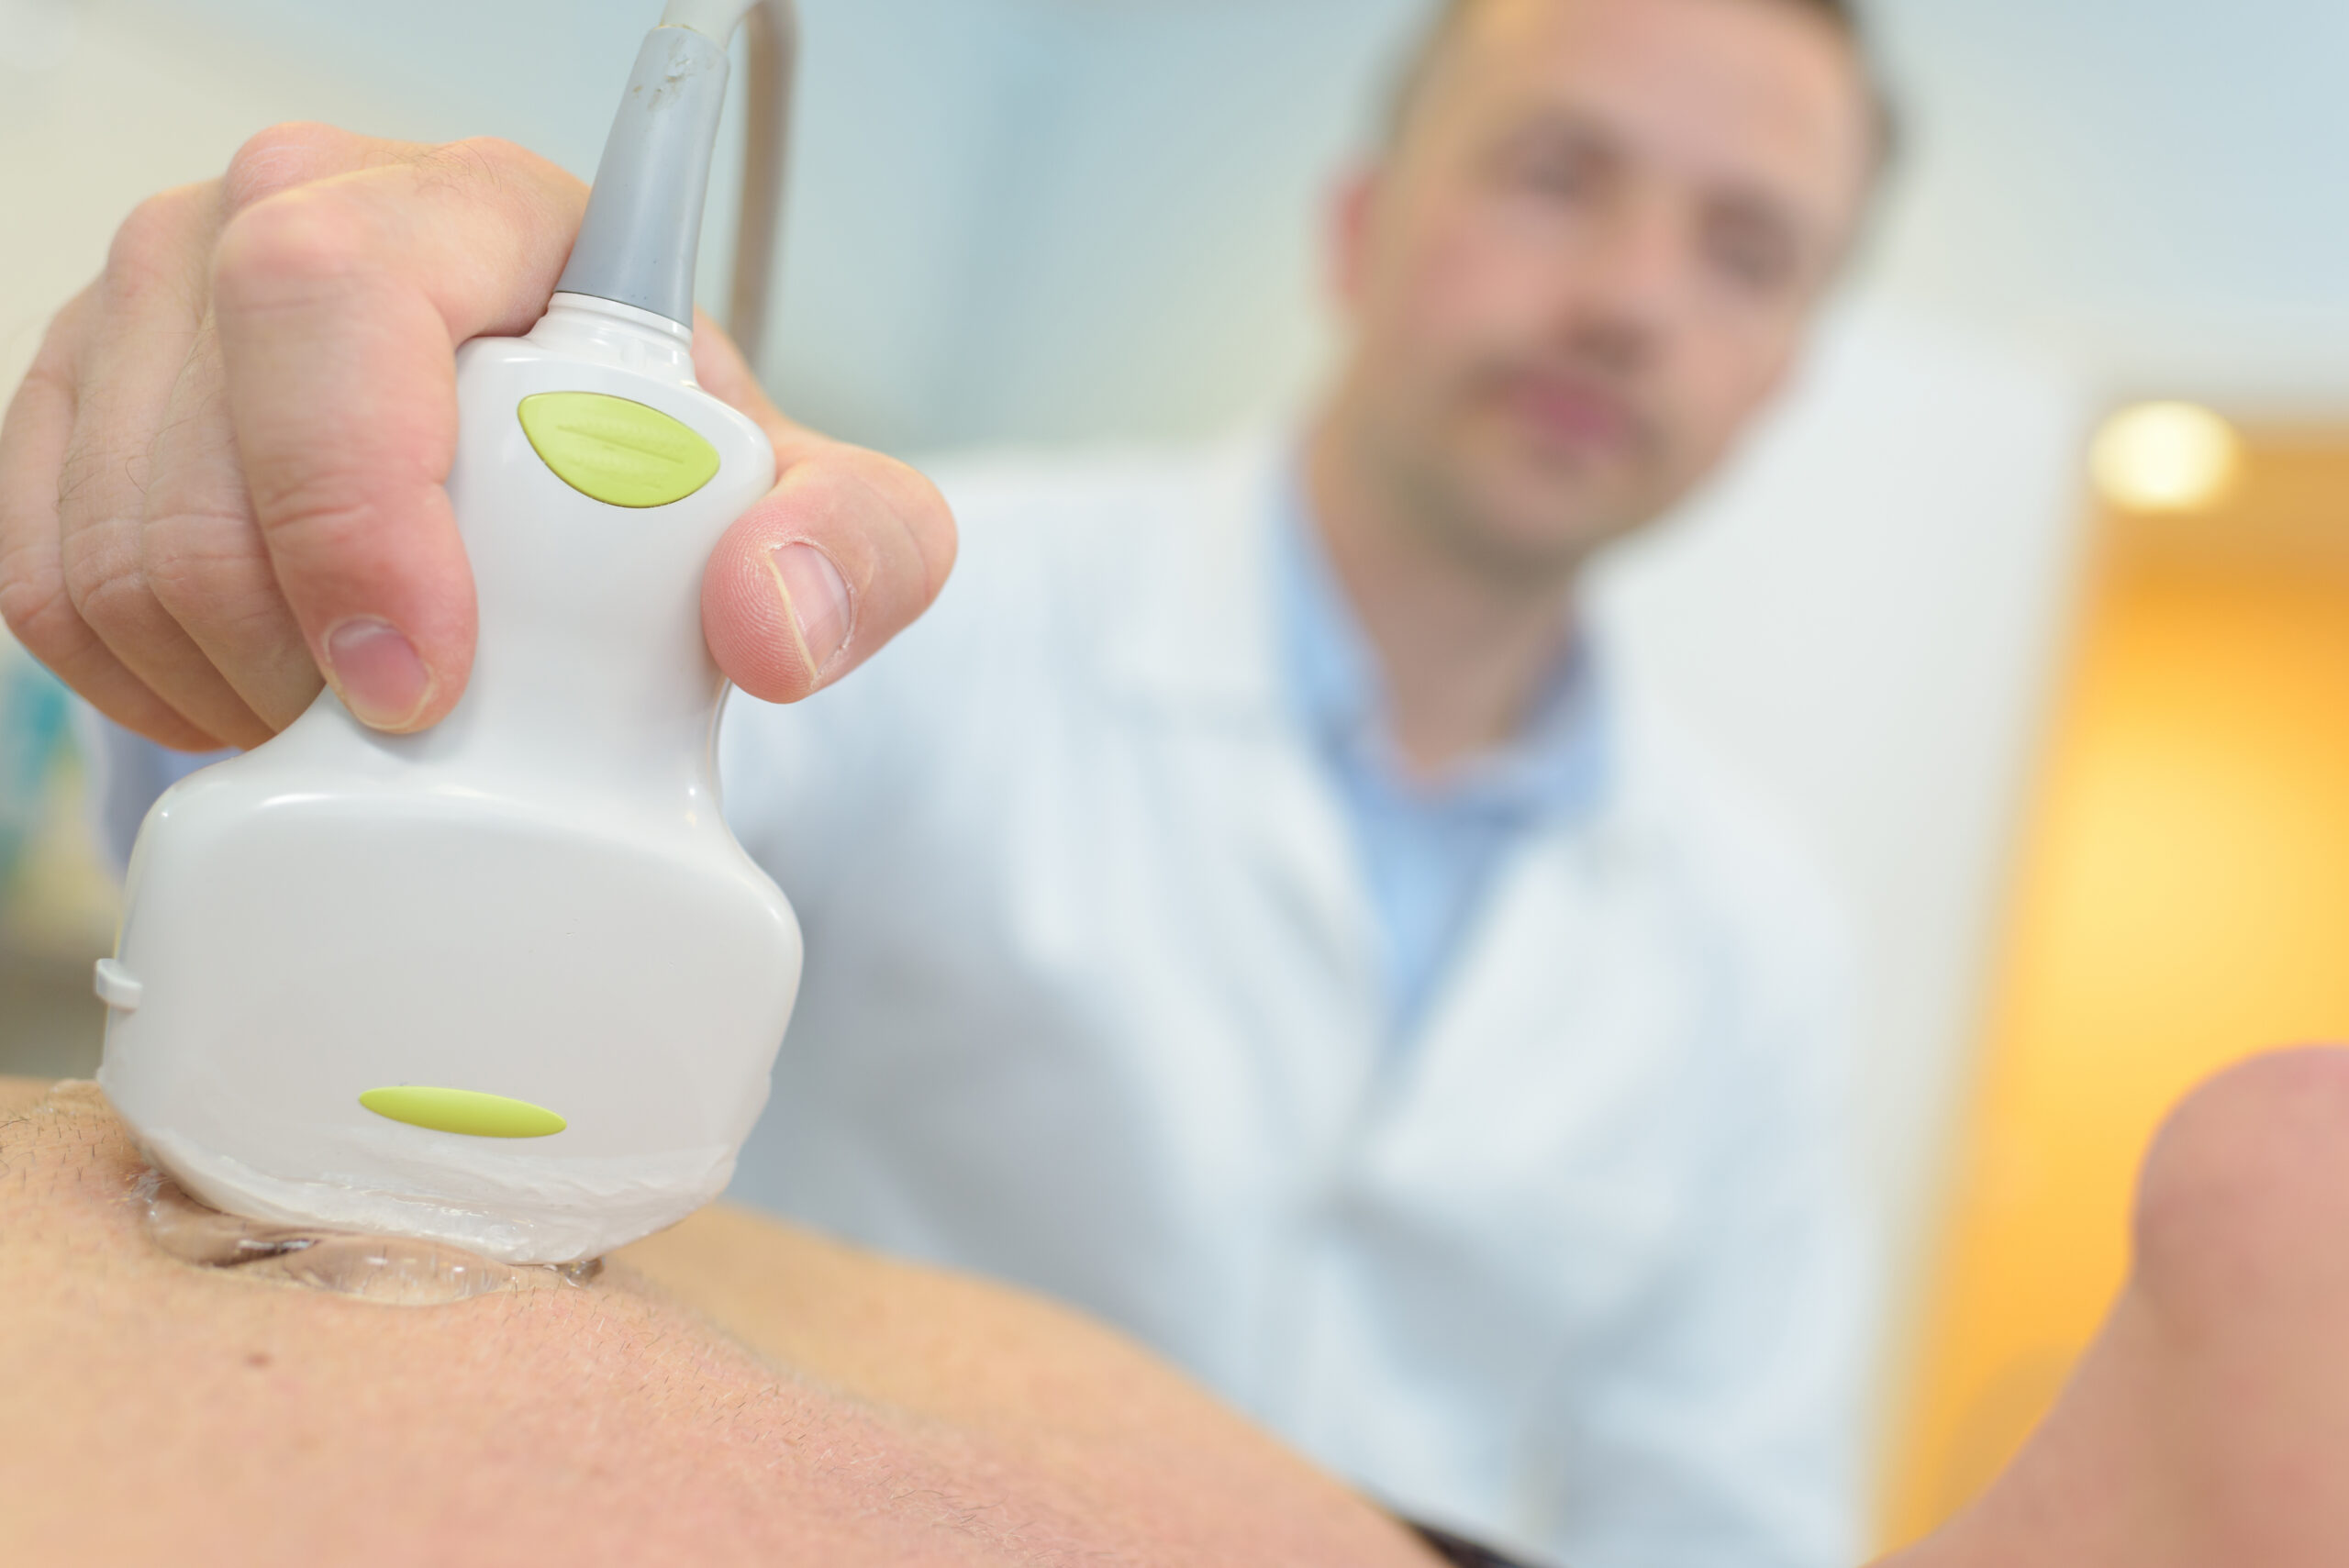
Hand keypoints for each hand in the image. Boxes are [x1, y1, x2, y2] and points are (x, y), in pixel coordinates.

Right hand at [0, 123, 954, 749]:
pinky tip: (271, 693)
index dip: (352, 502)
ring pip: (110, 546)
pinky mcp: (77, 414)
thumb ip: (855, 551)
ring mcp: (156, 311)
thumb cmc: (680, 489)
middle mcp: (285, 223)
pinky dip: (152, 687)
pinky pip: (44, 585)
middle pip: (203, 458)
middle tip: (420, 725)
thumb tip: (772, 627)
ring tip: (362, 713)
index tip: (424, 682)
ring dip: (236, 685)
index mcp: (475, 211)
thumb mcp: (825, 512)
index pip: (337, 300)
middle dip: (301, 649)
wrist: (580, 505)